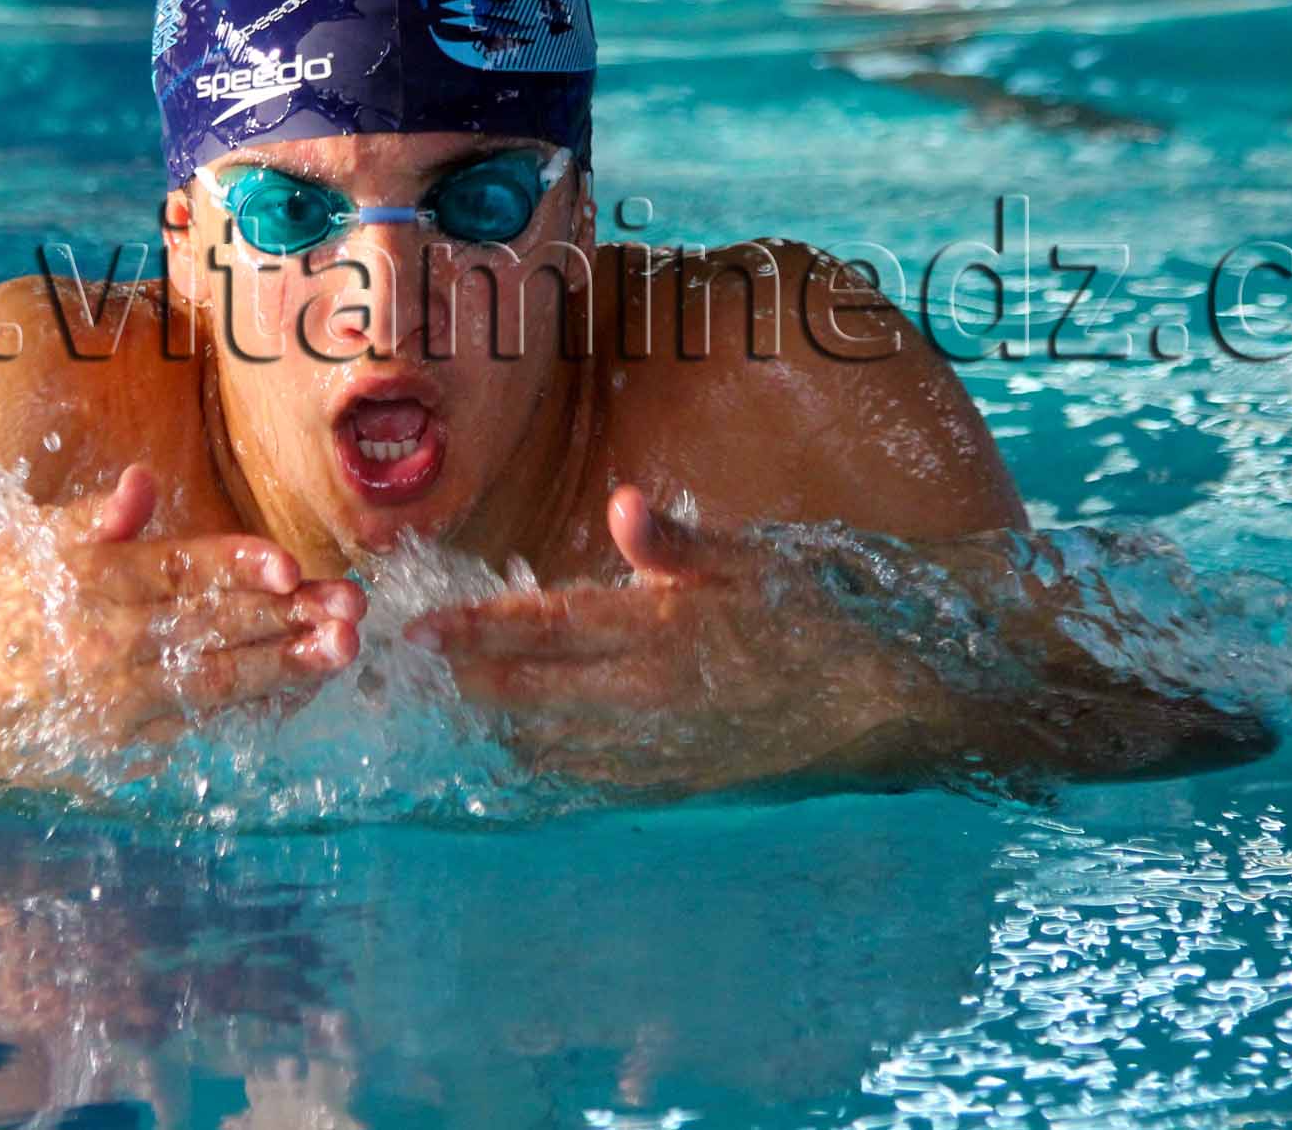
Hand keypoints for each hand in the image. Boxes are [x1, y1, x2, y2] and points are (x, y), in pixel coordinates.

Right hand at [0, 465, 363, 770]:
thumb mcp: (20, 545)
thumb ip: (91, 519)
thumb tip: (142, 483)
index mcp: (87, 583)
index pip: (177, 570)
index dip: (238, 566)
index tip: (292, 566)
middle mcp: (106, 642)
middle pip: (214, 624)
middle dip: (289, 616)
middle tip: (351, 608)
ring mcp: (117, 697)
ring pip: (218, 676)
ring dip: (286, 663)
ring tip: (341, 651)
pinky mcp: (121, 738)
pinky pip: (200, 716)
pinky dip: (250, 701)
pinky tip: (292, 686)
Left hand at [403, 486, 903, 789]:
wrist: (898, 701)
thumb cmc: (827, 611)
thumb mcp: (757, 557)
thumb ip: (679, 542)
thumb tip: (623, 506)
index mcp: (663, 628)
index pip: (544, 625)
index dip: (474, 628)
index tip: (415, 631)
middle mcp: (653, 695)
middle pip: (530, 690)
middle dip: (460, 683)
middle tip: (393, 681)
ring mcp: (666, 748)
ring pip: (553, 742)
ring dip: (493, 727)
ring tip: (435, 716)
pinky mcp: (686, 784)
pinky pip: (597, 781)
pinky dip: (549, 769)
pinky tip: (517, 761)